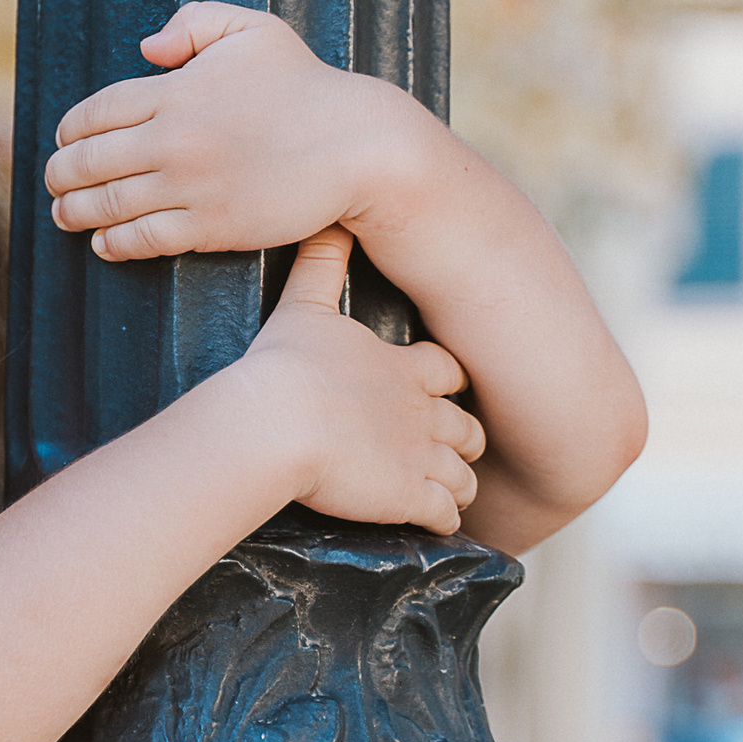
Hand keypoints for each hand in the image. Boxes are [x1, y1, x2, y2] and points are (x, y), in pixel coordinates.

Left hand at [44, 2, 436, 259]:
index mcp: (176, 92)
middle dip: (60, 173)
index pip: (97, 112)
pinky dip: (114, 244)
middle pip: (90, 161)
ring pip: (108, 204)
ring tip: (64, 214)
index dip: (70, 129)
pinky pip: (144, 239)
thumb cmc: (305, 85)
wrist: (357, 145)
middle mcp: (174, 140)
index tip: (63, 139)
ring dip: (75, 212)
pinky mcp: (210, 225)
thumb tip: (146, 47)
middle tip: (53, 180)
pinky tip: (103, 243)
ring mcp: (190, 186)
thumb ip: (195, 22)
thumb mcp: (253, 31)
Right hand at [230, 229, 486, 534]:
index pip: (449, 373)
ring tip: (442, 494)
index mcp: (406, 368)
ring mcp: (423, 457)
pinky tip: (431, 522)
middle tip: (446, 452)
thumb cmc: (285, 365)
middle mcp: (425, 413)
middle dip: (462, 441)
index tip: (441, 392)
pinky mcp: (411, 496)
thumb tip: (326, 219)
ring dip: (457, 484)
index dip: (447, 385)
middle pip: (466, 428)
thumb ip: (320, 265)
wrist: (276, 423)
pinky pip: (447, 513)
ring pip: (465, 476)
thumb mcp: (303, 305)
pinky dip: (445, 518)